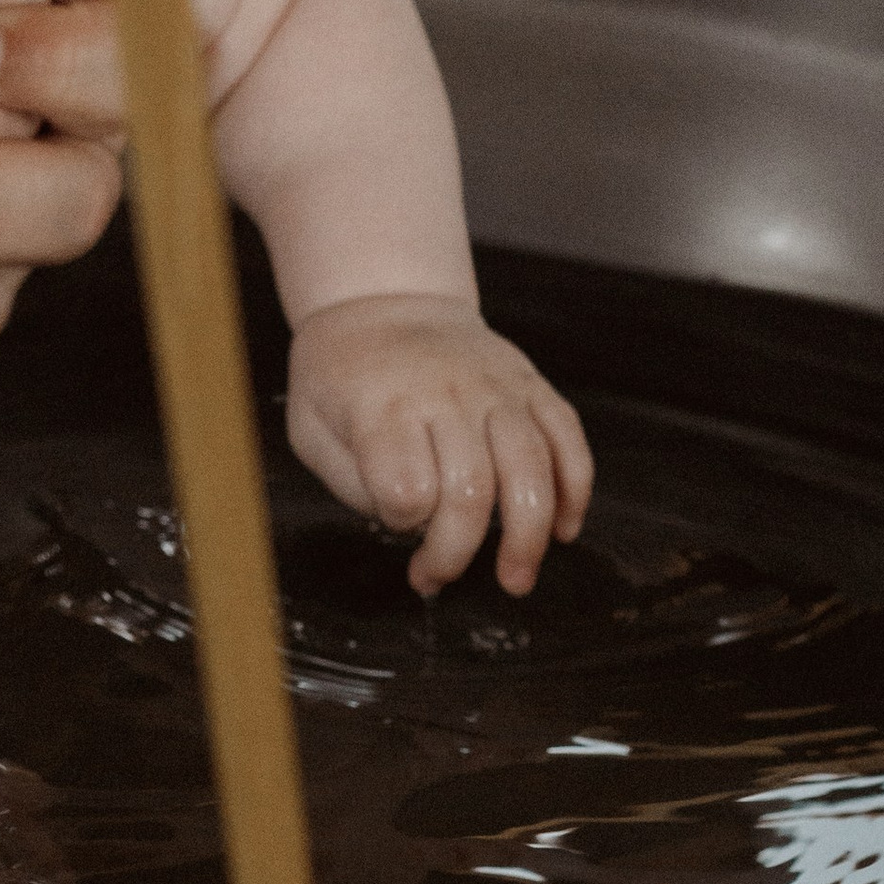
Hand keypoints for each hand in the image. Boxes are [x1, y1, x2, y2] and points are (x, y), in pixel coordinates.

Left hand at [285, 295, 592, 597]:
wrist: (383, 303)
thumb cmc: (341, 377)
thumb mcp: (309, 426)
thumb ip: (350, 479)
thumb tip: (408, 520)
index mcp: (384, 406)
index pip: (407, 488)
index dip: (402, 520)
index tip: (393, 518)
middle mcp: (447, 394)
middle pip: (471, 490)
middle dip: (457, 551)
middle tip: (437, 577)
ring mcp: (497, 387)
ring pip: (531, 470)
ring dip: (528, 538)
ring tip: (514, 579)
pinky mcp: (531, 385)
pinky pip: (568, 439)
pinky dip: (574, 491)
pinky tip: (562, 530)